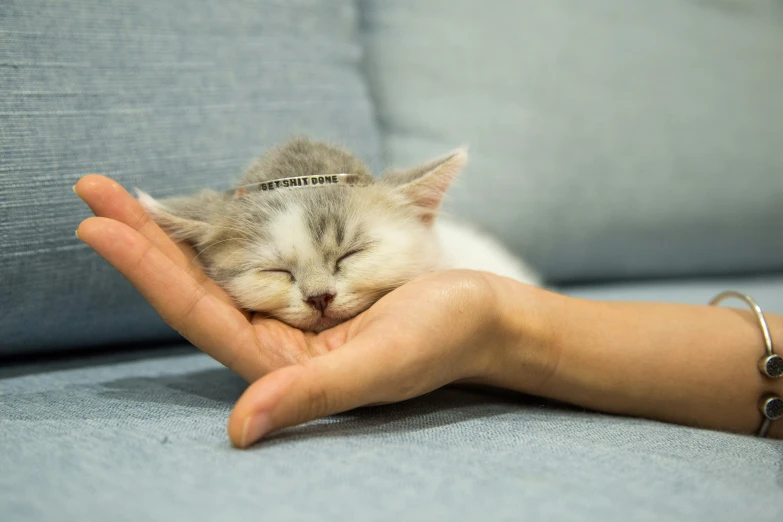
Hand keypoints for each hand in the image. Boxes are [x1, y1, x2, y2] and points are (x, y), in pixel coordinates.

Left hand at [74, 175, 545, 446]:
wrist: (481, 316)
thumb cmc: (442, 339)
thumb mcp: (380, 366)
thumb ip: (312, 395)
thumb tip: (239, 430)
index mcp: (283, 368)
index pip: (200, 316)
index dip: (148, 272)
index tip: (99, 224)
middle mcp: (275, 341)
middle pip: (195, 289)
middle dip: (144, 242)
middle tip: (95, 191)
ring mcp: (290, 313)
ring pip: (218, 271)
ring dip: (171, 234)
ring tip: (125, 195)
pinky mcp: (307, 289)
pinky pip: (252, 257)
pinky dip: (219, 231)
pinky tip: (195, 210)